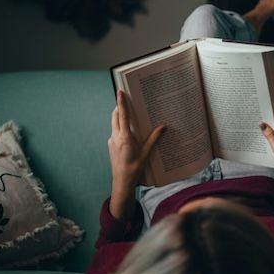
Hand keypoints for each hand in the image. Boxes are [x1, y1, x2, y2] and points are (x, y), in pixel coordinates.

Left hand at [108, 90, 164, 218]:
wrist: (122, 181)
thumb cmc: (134, 168)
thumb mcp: (146, 153)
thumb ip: (153, 138)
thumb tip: (163, 127)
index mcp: (125, 137)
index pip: (122, 115)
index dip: (121, 102)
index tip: (119, 91)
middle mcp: (116, 137)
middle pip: (115, 116)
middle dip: (119, 107)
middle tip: (126, 100)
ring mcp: (112, 141)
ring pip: (114, 124)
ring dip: (120, 118)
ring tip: (129, 116)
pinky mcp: (111, 145)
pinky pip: (115, 132)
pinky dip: (120, 128)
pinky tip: (129, 133)